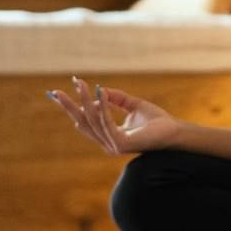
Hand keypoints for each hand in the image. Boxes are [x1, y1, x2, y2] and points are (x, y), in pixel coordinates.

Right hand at [47, 76, 180, 154]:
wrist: (174, 131)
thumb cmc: (157, 120)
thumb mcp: (133, 105)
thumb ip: (117, 98)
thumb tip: (101, 90)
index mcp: (108, 136)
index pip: (86, 122)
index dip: (74, 106)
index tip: (63, 91)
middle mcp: (108, 143)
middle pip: (83, 123)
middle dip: (69, 107)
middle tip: (55, 92)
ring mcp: (113, 145)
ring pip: (93, 121)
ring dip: (85, 101)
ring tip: (80, 84)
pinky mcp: (121, 144)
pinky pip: (107, 122)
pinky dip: (102, 107)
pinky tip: (100, 92)